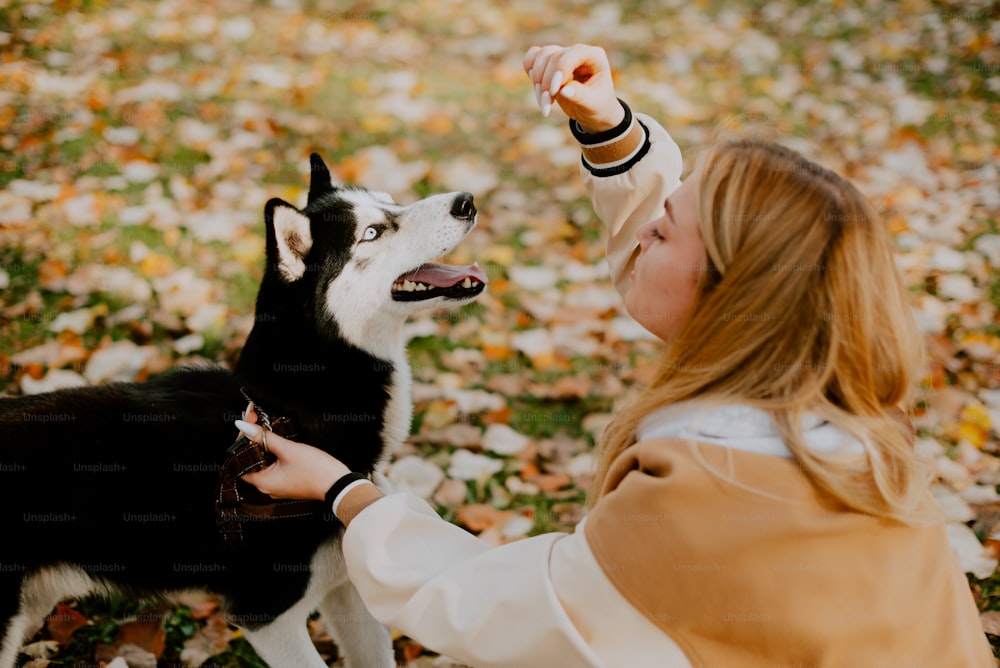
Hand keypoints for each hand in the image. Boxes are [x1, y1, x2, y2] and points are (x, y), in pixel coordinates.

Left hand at [235, 418, 349, 500]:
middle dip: (251, 437)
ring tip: (264, 426)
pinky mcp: (287, 481)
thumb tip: (243, 426)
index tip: (248, 421)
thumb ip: (264, 437)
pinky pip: (272, 466)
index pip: (239, 459)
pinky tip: (276, 440)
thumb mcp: (288, 449)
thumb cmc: (315, 470)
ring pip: (261, 461)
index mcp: (262, 481)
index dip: (241, 438)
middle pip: (250, 459)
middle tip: (256, 418)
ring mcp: (277, 485)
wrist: (338, 484)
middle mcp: (266, 486)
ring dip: (262, 444)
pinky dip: (271, 452)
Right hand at [523, 43, 624, 131]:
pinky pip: (532, 58)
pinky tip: (537, 89)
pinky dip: (529, 71)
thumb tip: (563, 90)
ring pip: (540, 56)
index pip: (572, 54)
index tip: (555, 92)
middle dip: (546, 83)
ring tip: (544, 103)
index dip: (560, 70)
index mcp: (594, 56)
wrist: (592, 110)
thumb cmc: (597, 105)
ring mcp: (562, 55)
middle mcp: (577, 52)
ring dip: (537, 81)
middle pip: (553, 56)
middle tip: (547, 105)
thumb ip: (579, 95)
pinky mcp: (549, 62)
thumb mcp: (593, 103)